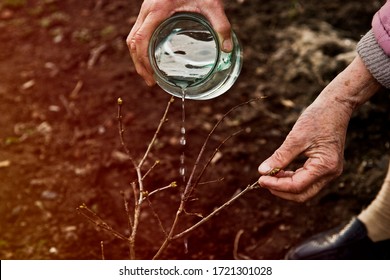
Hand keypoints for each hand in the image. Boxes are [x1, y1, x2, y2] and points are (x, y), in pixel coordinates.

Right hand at [127, 0, 232, 85]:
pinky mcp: (149, 10)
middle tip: (150, 82)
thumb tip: (227, 49)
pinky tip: (151, 57)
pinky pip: (138, 31)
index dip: (142, 61)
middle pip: (132, 41)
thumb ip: (221, 25)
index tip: (152, 77)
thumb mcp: (212, 4)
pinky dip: (140, 47)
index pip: (140, 39)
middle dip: (138, 64)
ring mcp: (146, 10)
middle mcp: (147, 10)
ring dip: (137, 56)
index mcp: (157, 10)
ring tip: (149, 74)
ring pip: (132, 37)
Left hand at [258, 56, 380, 201]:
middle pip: (302, 194)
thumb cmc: (317, 119)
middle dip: (281, 190)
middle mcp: (330, 173)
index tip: (260, 179)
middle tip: (263, 181)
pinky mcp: (325, 167)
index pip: (297, 186)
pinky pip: (307, 180)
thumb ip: (280, 157)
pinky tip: (279, 171)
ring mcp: (329, 172)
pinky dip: (292, 179)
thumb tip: (262, 171)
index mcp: (325, 166)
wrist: (335, 107)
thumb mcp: (296, 138)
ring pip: (304, 189)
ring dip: (285, 185)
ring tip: (268, 176)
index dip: (276, 185)